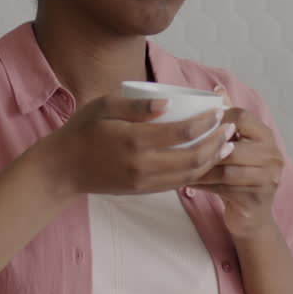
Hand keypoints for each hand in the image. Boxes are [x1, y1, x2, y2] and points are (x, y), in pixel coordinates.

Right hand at [39, 96, 233, 197]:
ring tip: (225, 145)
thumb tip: (168, 102)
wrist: (63, 169)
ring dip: (212, 160)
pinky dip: (196, 172)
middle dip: (217, 143)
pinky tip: (205, 159)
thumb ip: (135, 105)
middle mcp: (142, 165)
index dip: (206, 123)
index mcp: (134, 141)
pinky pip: (177, 183)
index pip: (182, 133)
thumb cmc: (81, 131)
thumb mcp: (102, 106)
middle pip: (193, 158)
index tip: (218, 111)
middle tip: (229, 129)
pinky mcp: (143, 191)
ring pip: (190, 175)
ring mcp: (143, 181)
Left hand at [191, 89, 283, 237]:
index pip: (242, 116)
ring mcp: (269, 179)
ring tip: (178, 165)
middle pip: (233, 145)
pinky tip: (186, 182)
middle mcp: (273, 155)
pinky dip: (203, 184)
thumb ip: (229, 118)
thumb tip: (217, 89)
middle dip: (205, 147)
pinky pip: (223, 188)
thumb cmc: (240, 176)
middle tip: (179, 146)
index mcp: (267, 136)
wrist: (252, 217)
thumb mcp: (237, 144)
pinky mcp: (257, 199)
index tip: (195, 123)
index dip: (217, 118)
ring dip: (200, 167)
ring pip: (226, 169)